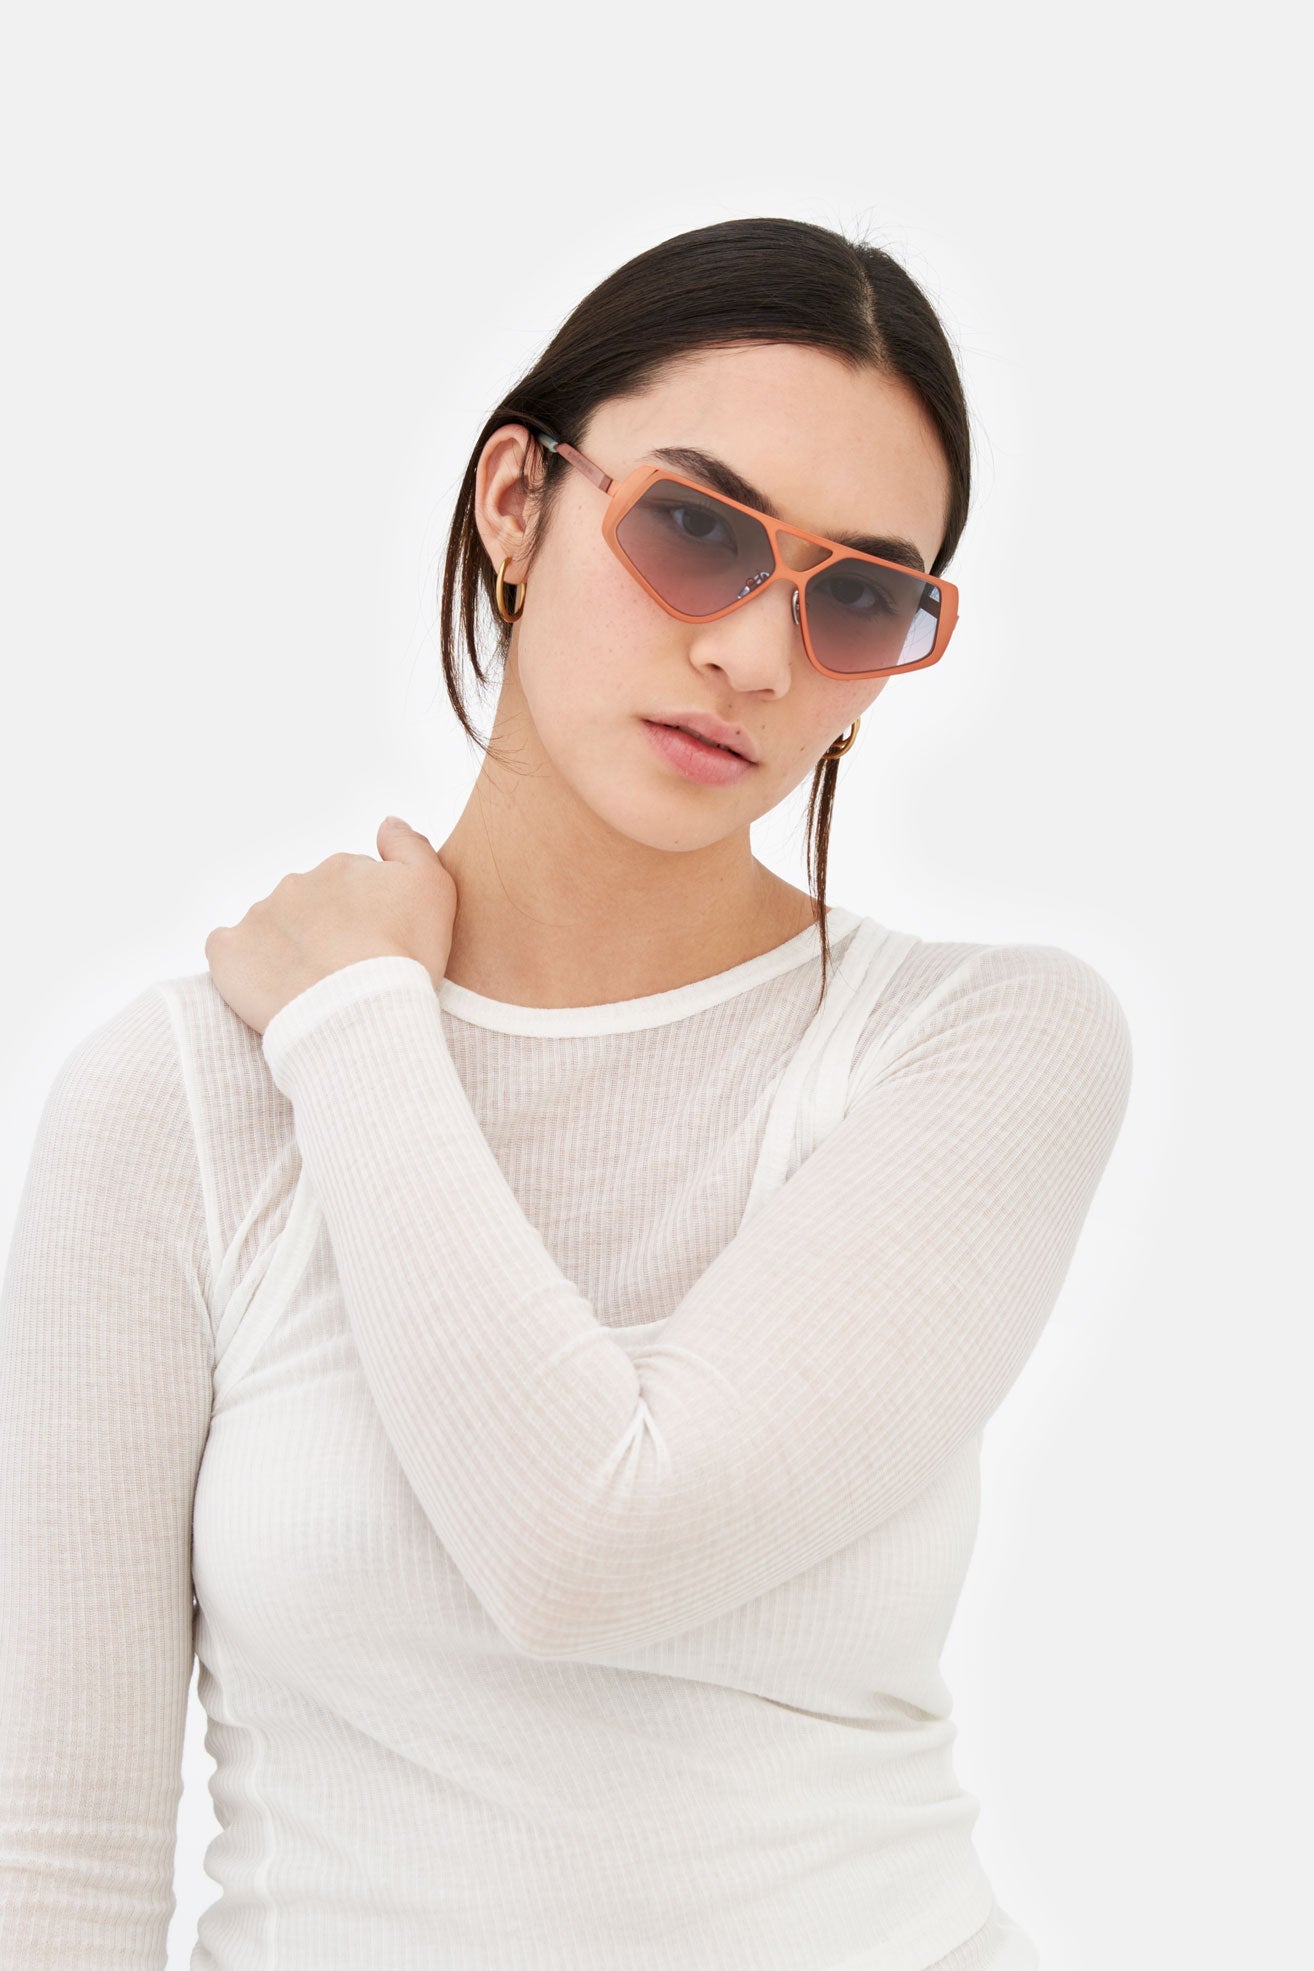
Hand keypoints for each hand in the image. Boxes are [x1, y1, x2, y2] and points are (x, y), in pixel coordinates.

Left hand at [205, 816, 457, 1034]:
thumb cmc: (404, 957)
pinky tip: (268, 988)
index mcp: (341, 868)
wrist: (361, 1014)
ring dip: (286, 950)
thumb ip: (410, 847)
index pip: (349, 885)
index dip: (364, 917)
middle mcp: (296, 883)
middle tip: (344, 972)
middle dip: (323, 932)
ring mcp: (258, 916)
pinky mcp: (228, 952)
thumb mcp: (433, 889)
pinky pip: (228, 953)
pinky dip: (244, 966)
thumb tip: (386, 823)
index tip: (376, 947)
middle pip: (308, 905)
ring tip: (311, 989)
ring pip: (271, 929)